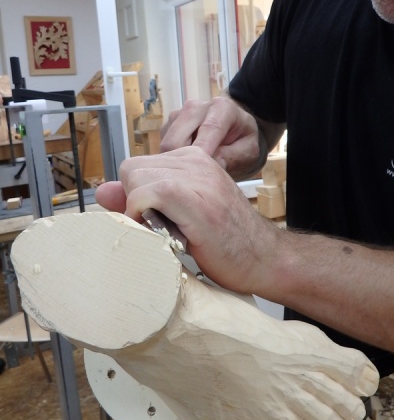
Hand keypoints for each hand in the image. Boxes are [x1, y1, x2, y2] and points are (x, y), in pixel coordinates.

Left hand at [96, 146, 278, 294]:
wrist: (266, 260)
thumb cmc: (227, 242)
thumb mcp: (182, 213)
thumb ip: (144, 197)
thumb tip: (102, 191)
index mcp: (195, 159)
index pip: (139, 164)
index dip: (138, 195)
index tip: (158, 219)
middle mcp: (197, 161)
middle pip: (132, 169)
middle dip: (135, 200)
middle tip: (160, 228)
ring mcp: (198, 178)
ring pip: (135, 179)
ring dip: (139, 210)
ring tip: (166, 232)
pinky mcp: (195, 199)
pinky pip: (145, 194)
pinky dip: (141, 216)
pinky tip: (163, 234)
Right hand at [160, 96, 263, 177]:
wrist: (235, 129)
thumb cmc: (243, 140)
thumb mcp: (250, 150)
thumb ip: (233, 156)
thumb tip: (212, 163)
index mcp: (221, 107)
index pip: (208, 130)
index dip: (203, 153)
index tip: (200, 174)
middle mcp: (196, 107)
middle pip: (176, 140)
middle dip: (184, 162)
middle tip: (196, 181)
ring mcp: (178, 115)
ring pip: (166, 146)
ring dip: (178, 162)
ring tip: (194, 173)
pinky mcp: (167, 126)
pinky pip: (163, 149)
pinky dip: (173, 160)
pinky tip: (188, 166)